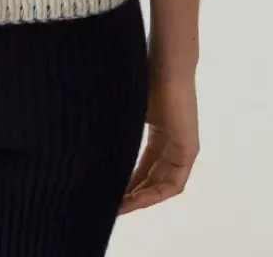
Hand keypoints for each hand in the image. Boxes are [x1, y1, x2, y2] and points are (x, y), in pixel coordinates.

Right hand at [118, 72, 199, 213]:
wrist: (166, 65)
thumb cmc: (144, 78)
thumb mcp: (126, 110)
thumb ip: (117, 129)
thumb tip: (84, 140)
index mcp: (158, 133)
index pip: (142, 167)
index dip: (126, 182)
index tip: (107, 192)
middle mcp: (171, 144)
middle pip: (152, 179)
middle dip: (131, 195)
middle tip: (110, 206)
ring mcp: (182, 149)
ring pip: (162, 184)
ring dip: (142, 199)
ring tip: (120, 207)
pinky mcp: (188, 150)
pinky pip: (173, 182)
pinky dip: (155, 193)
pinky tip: (136, 199)